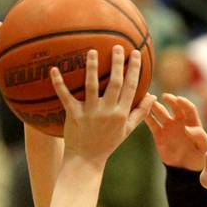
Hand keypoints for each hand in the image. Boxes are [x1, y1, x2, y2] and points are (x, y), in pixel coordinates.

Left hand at [51, 45, 154, 164]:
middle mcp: (107, 111)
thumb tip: (152, 96)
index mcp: (121, 113)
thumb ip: (140, 112)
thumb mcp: (127, 129)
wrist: (87, 159)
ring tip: (92, 51)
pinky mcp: (74, 115)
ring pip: (92, 86)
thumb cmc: (108, 143)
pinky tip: (54, 69)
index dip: (134, 69)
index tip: (136, 53)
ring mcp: (90, 113)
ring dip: (92, 67)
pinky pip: (65, 97)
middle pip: (115, 83)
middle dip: (118, 63)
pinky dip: (59, 83)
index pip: (131, 87)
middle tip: (118, 46)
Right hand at [146, 94, 206, 170]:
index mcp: (193, 122)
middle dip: (170, 100)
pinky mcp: (159, 134)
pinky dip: (147, 117)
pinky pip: (152, 123)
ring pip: (161, 113)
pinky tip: (141, 111)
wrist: (185, 169)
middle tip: (165, 97)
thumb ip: (199, 137)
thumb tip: (188, 128)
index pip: (189, 109)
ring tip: (148, 100)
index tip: (178, 99)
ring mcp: (168, 127)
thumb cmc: (199, 157)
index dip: (184, 103)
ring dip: (155, 106)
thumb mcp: (204, 148)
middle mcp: (180, 122)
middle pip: (175, 107)